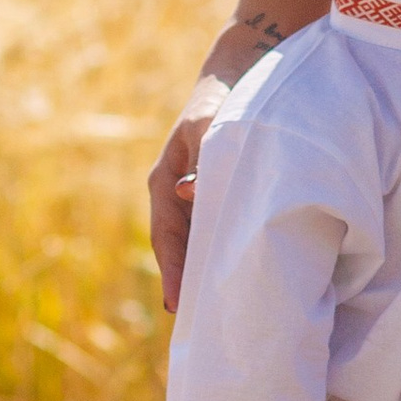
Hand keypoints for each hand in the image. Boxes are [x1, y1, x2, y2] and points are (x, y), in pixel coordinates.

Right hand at [147, 95, 225, 314]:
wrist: (237, 76)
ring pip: (195, 242)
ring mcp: (192, 197)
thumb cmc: (223, 100)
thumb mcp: (210, 123)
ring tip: (213, 312)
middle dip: (186, 282)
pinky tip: (231, 276)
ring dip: (202, 272)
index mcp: (164, 181)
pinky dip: (218, 253)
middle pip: (178, 247)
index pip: (166, 236)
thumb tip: (190, 191)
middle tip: (198, 324)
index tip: (179, 305)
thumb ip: (204, 156)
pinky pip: (212, 231)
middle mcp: (174, 194)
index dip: (173, 271)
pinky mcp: (214, 196)